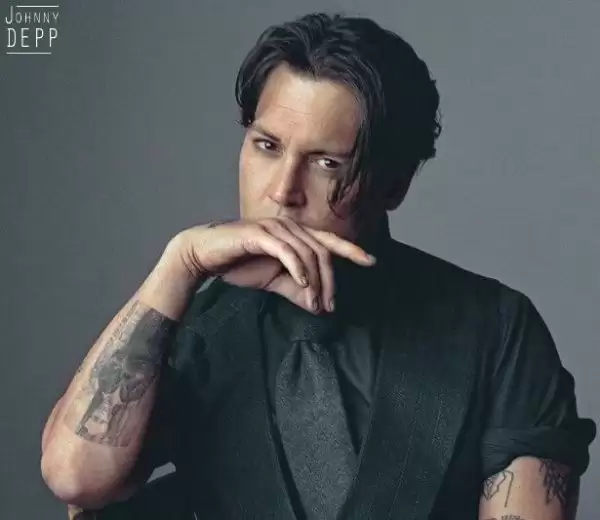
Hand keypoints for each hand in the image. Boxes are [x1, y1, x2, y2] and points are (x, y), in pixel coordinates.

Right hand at [171, 218, 375, 313]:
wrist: (205, 256)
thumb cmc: (239, 264)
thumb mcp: (274, 282)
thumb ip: (297, 290)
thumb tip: (319, 306)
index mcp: (295, 235)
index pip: (329, 241)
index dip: (351, 249)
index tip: (371, 261)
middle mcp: (289, 227)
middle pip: (323, 252)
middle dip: (330, 281)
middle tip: (329, 306)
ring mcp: (275, 228)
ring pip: (308, 253)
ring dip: (315, 281)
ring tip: (315, 304)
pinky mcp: (260, 233)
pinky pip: (287, 251)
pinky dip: (297, 268)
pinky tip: (302, 284)